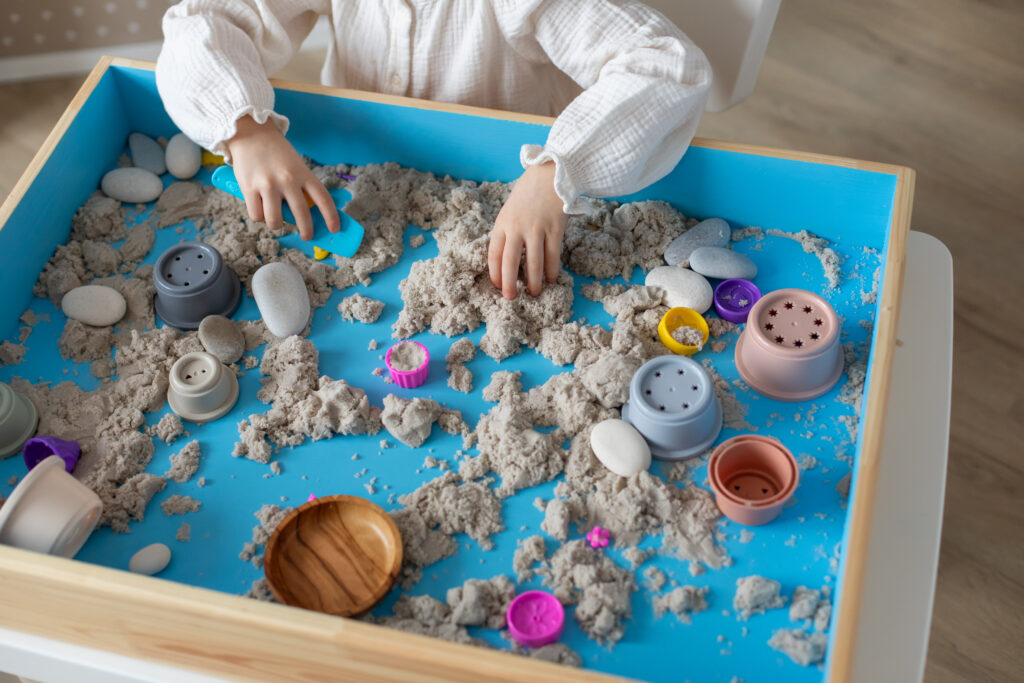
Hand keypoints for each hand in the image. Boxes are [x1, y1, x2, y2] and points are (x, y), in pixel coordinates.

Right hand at [225, 115, 339, 239]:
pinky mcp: (249, 188)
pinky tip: (260, 209)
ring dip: (277, 224)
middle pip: (302, 214)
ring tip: (276, 219)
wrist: (250, 132)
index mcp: (303, 173)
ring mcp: (268, 184)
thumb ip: (301, 186)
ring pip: (275, 220)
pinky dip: (259, 216)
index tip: (335, 229)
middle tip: (307, 236)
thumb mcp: (296, 165)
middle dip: (307, 230)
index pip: (323, 198)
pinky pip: (256, 216)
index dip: (331, 216)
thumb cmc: (276, 152)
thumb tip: (306, 215)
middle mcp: (288, 179)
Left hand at [488, 162, 567, 299]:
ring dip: (533, 281)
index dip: (495, 273)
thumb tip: (507, 257)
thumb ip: (508, 230)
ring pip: (533, 263)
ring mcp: (536, 228)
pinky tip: (552, 279)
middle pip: (509, 262)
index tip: (497, 286)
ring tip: (534, 293)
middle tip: (510, 298)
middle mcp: (517, 227)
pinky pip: (552, 255)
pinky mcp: (555, 229)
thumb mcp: (510, 209)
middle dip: (509, 283)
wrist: (552, 173)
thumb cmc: (529, 192)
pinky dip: (552, 270)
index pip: (494, 254)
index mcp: (502, 223)